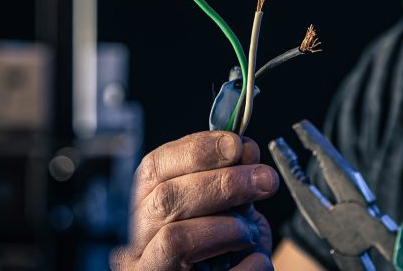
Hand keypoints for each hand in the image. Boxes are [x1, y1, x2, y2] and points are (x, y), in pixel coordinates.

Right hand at [110, 131, 278, 269]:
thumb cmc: (219, 245)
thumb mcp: (225, 207)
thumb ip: (230, 178)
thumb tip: (245, 149)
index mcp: (144, 209)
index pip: (154, 168)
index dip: (196, 151)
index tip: (236, 144)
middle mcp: (136, 242)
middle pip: (166, 200)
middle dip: (223, 183)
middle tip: (266, 180)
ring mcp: (150, 270)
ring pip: (176, 239)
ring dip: (228, 227)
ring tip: (250, 231)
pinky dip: (247, 266)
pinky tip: (258, 259)